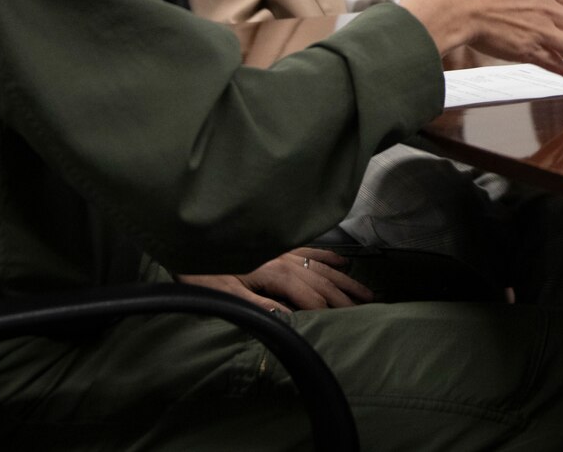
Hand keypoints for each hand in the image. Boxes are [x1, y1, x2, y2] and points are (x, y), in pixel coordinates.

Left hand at [179, 248, 373, 312]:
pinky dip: (329, 257)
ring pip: (323, 267)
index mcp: (276, 274)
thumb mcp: (226, 295)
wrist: (192, 239)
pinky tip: (343, 263)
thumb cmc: (204, 272)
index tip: (350, 323)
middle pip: (323, 281)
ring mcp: (285, 251)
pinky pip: (312, 250)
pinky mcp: (280, 246)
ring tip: (367, 292)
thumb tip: (292, 318)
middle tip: (371, 308)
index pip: (311, 297)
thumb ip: (260, 306)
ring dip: (345, 280)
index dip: (330, 311)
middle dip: (347, 297)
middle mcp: (287, 259)